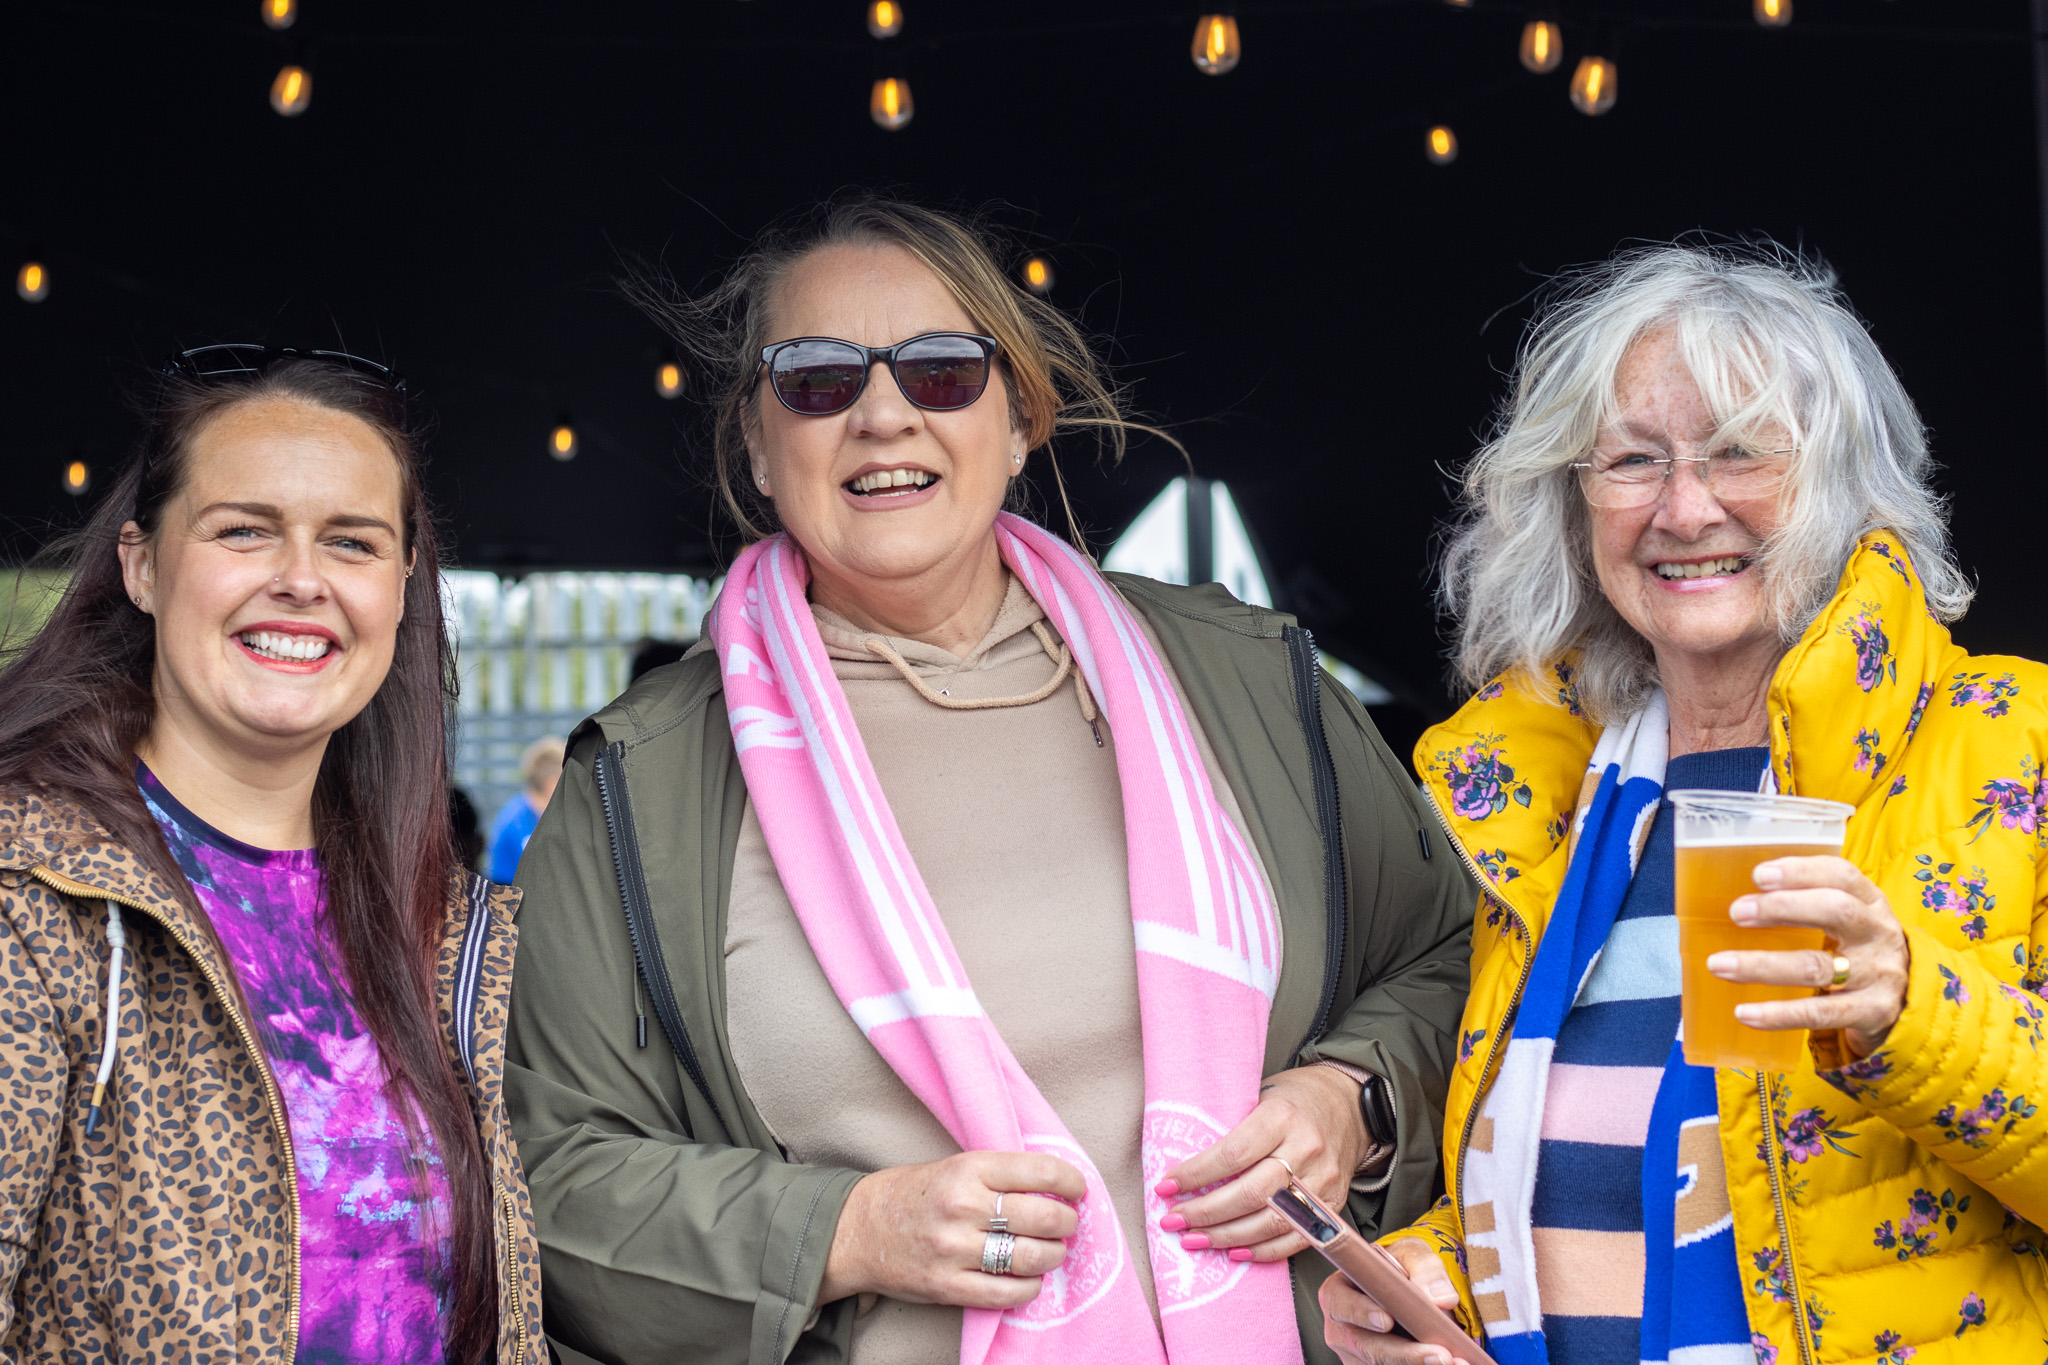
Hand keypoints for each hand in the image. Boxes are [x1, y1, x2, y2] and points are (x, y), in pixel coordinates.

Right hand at [819, 1150, 1084, 1309]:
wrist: (857, 1229)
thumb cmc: (912, 1193)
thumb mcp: (954, 1165)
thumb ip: (999, 1175)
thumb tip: (1056, 1188)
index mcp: (968, 1168)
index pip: (1040, 1172)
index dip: (1072, 1181)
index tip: (1079, 1190)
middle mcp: (964, 1206)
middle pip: (1043, 1218)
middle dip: (1068, 1223)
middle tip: (1068, 1224)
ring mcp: (955, 1249)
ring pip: (1031, 1257)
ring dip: (1053, 1256)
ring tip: (1052, 1252)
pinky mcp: (947, 1285)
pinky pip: (1006, 1292)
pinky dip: (1028, 1288)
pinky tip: (1029, 1279)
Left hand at [1155, 1065, 1369, 1262]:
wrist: (1347, 1105)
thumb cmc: (1293, 1101)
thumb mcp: (1259, 1096)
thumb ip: (1230, 1129)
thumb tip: (1182, 1167)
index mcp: (1282, 1116)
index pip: (1233, 1154)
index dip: (1196, 1175)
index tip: (1166, 1187)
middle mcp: (1306, 1149)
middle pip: (1250, 1194)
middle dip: (1205, 1213)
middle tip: (1172, 1220)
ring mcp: (1323, 1180)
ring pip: (1271, 1221)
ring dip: (1226, 1236)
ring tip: (1194, 1239)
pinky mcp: (1333, 1204)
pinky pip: (1296, 1238)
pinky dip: (1262, 1250)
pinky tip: (1233, 1250)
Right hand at [1320, 1239, 1471, 1364]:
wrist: (1408, 1293)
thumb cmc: (1400, 1269)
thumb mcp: (1410, 1255)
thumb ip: (1424, 1267)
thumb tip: (1440, 1298)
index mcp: (1338, 1293)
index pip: (1340, 1303)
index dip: (1360, 1312)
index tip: (1387, 1320)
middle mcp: (1341, 1330)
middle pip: (1366, 1347)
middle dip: (1405, 1353)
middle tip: (1440, 1355)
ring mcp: (1356, 1357)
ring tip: (1454, 1362)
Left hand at [1710, 854, 1910, 1056]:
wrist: (1908, 1003)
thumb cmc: (1859, 949)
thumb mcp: (1847, 919)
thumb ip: (1806, 903)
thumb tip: (1737, 899)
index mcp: (1870, 901)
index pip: (1841, 875)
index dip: (1801, 871)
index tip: (1759, 875)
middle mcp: (1878, 933)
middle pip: (1836, 910)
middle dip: (1782, 908)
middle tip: (1737, 912)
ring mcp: (1878, 974)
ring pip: (1817, 966)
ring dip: (1763, 965)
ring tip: (1720, 965)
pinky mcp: (1871, 1012)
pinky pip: (1819, 1013)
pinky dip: (1778, 1014)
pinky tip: (1744, 1012)